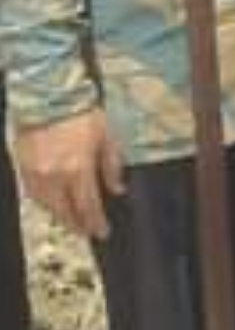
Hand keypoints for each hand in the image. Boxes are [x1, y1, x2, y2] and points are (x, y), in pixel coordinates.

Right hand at [14, 109, 124, 241]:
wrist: (48, 97)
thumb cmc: (81, 114)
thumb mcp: (107, 137)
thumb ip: (112, 166)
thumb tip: (118, 189)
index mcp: (78, 169)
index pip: (88, 206)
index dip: (95, 222)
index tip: (101, 232)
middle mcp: (55, 176)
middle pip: (65, 210)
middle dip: (76, 224)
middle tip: (85, 232)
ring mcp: (36, 173)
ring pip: (46, 205)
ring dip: (59, 215)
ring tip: (70, 220)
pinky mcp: (22, 167)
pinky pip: (33, 193)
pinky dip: (44, 202)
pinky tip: (52, 203)